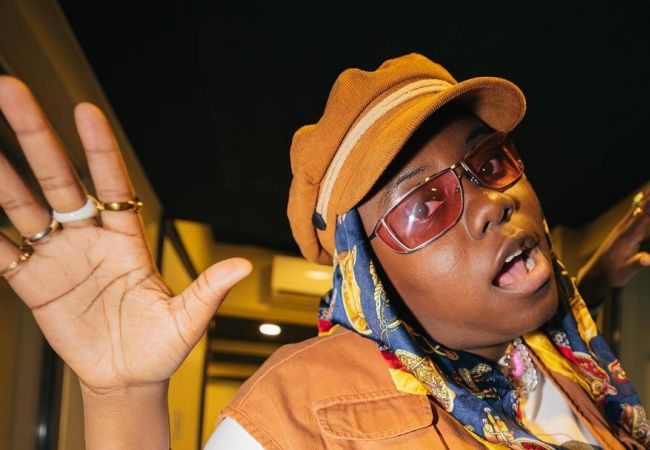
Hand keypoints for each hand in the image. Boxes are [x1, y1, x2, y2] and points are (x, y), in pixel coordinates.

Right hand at [0, 77, 251, 394]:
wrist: (128, 379)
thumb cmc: (161, 347)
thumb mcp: (188, 320)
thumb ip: (207, 290)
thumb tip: (241, 266)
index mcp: (127, 239)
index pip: (112, 184)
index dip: (100, 149)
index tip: (86, 110)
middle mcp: (89, 239)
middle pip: (60, 180)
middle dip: (37, 137)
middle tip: (13, 91)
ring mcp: (57, 257)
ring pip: (23, 205)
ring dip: (0, 173)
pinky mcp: (31, 283)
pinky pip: (0, 250)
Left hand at [576, 157, 649, 306]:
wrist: (598, 272)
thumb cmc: (614, 272)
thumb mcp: (626, 272)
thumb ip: (637, 264)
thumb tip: (647, 259)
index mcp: (632, 230)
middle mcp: (631, 220)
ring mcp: (630, 220)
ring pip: (649, 196)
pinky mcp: (630, 223)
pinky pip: (646, 202)